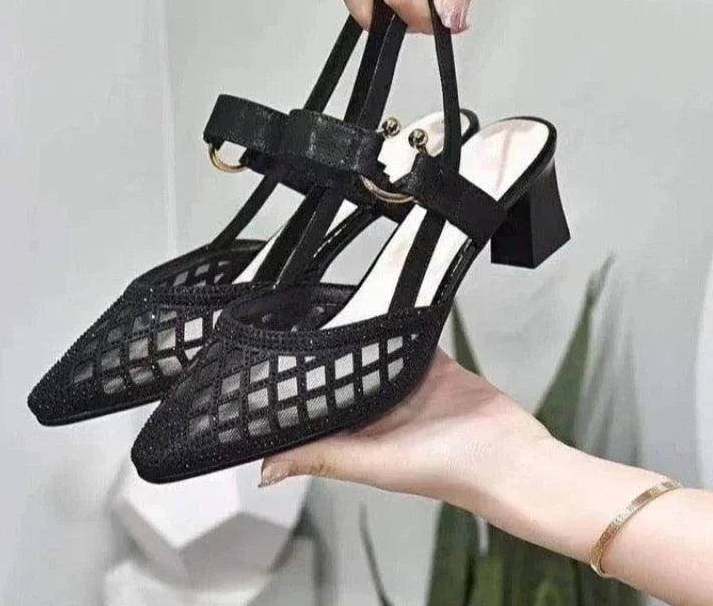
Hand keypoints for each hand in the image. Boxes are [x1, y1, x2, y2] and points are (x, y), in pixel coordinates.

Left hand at [260, 351, 712, 605]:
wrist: (509, 455)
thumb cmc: (446, 470)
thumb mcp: (373, 464)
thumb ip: (321, 457)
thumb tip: (266, 469)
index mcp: (358, 434)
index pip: (316, 409)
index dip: (296, 390)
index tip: (271, 365)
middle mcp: (378, 409)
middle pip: (343, 376)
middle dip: (324, 355)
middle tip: (298, 319)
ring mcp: (405, 385)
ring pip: (373, 353)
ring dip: (359, 336)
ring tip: (335, 305)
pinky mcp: (432, 366)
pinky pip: (408, 340)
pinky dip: (397, 326)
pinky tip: (384, 306)